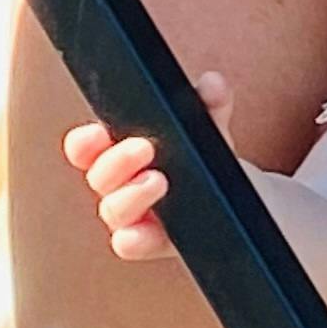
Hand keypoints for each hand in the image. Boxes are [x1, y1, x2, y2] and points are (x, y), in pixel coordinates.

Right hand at [63, 70, 234, 263]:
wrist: (242, 201)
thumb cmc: (208, 160)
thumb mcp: (210, 130)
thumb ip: (210, 106)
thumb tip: (212, 83)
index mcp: (122, 156)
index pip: (87, 149)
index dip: (84, 143)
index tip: (97, 133)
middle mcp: (121, 187)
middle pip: (100, 178)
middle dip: (116, 161)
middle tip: (144, 148)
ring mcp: (136, 217)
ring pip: (113, 211)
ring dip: (129, 194)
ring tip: (159, 180)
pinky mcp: (157, 242)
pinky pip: (131, 244)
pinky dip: (134, 238)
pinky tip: (149, 229)